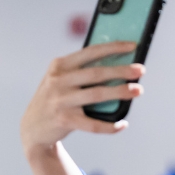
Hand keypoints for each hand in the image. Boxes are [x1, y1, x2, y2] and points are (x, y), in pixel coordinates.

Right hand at [20, 41, 145, 154]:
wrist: (33, 128)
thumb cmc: (56, 100)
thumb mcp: (62, 81)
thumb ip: (82, 73)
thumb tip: (119, 68)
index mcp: (59, 66)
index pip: (90, 52)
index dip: (112, 48)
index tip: (133, 46)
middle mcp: (58, 81)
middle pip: (96, 73)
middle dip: (121, 71)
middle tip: (140, 70)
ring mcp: (60, 100)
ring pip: (97, 95)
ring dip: (120, 92)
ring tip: (138, 90)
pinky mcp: (64, 120)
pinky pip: (93, 124)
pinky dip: (109, 126)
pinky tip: (122, 124)